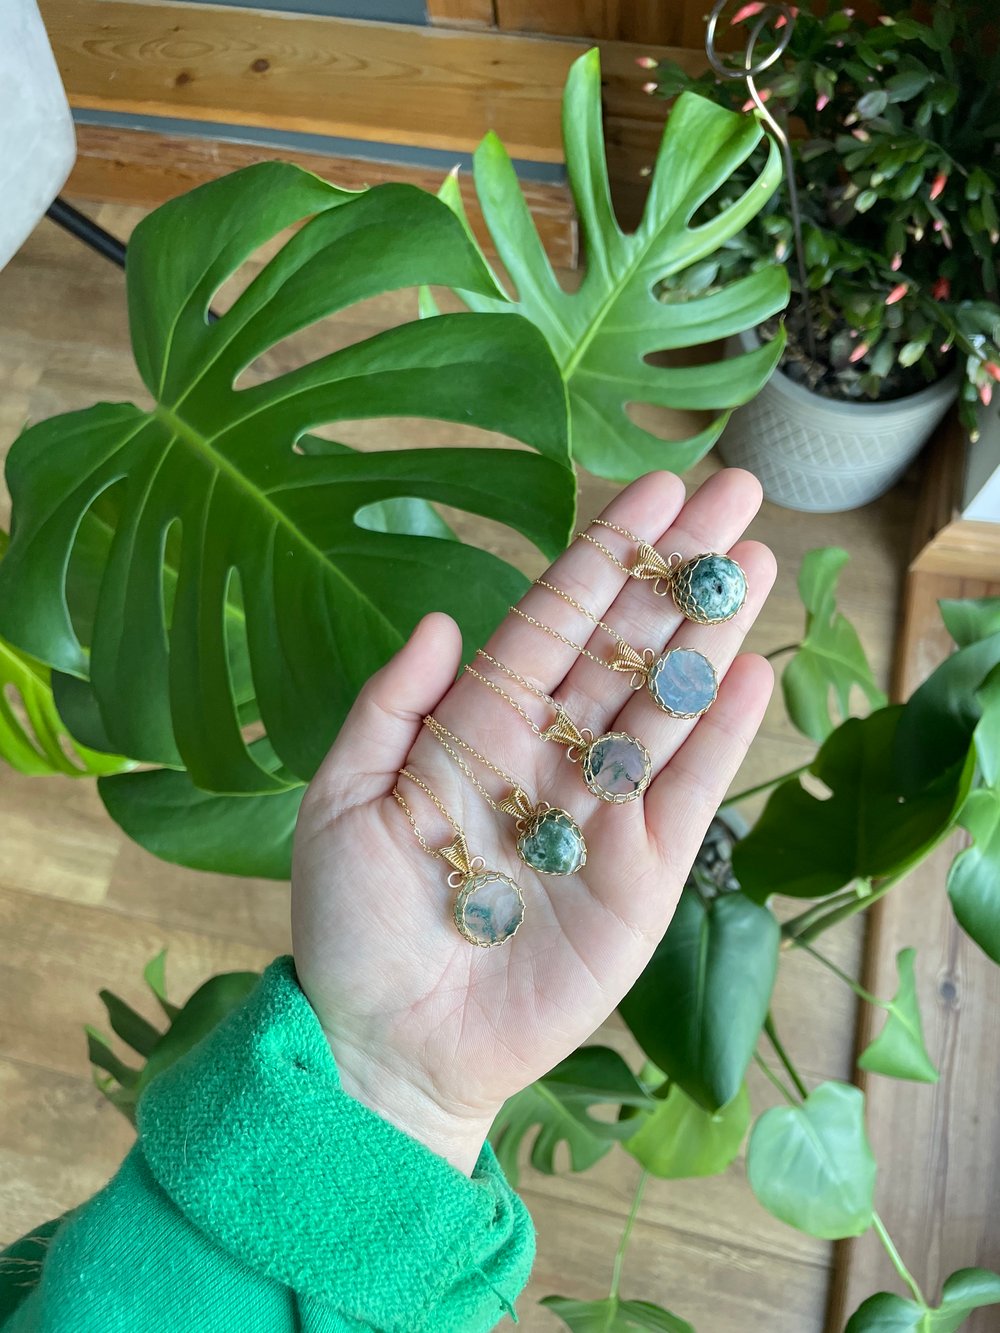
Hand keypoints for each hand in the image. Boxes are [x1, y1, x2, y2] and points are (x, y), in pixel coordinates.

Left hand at [291, 469, 774, 1173]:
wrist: (388, 1044)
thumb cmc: (351, 925)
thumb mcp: (341, 803)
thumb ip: (390, 709)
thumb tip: (441, 622)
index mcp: (479, 728)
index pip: (553, 621)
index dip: (602, 555)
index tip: (654, 489)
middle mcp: (550, 756)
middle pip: (626, 645)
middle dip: (677, 569)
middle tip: (737, 490)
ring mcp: (603, 813)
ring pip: (667, 705)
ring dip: (712, 632)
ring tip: (757, 558)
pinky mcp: (643, 878)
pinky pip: (688, 795)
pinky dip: (722, 736)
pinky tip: (749, 669)